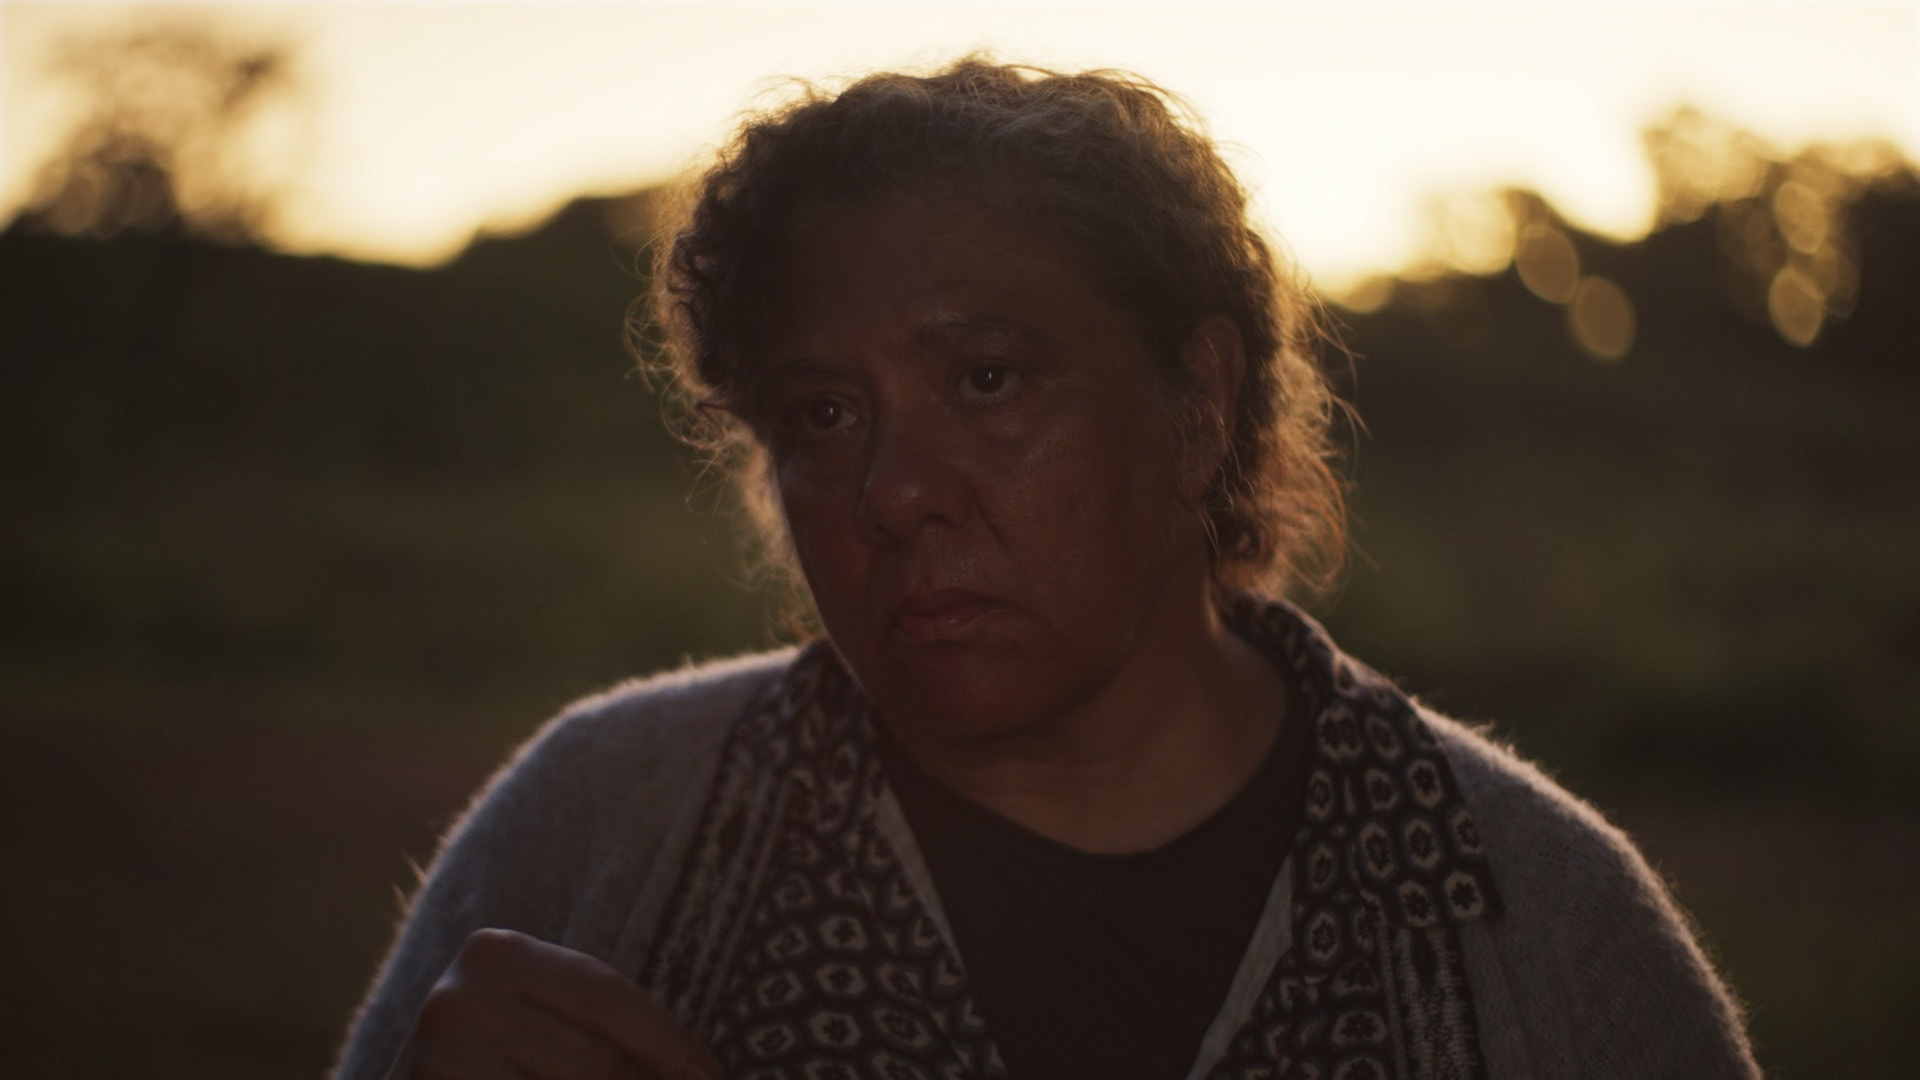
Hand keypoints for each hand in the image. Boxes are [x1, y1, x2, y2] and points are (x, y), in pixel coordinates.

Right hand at [387, 928, 721, 1079]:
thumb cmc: (495, 1059)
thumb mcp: (543, 1024)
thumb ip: (605, 1032)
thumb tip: (700, 1072)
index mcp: (496, 954)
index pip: (607, 996)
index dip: (670, 1044)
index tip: (713, 1077)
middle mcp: (457, 1001)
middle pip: (597, 1063)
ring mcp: (437, 1061)